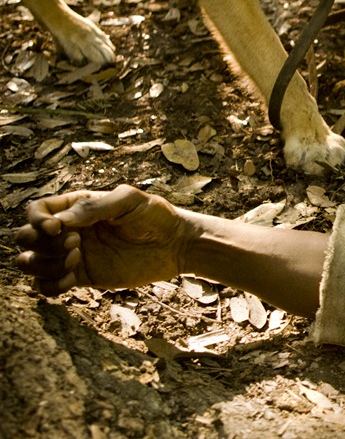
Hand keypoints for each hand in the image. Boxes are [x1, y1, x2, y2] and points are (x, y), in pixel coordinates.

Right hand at [15, 185, 199, 294]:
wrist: (176, 245)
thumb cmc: (156, 216)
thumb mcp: (129, 201)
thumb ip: (94, 208)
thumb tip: (60, 221)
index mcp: (77, 207)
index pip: (37, 211)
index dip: (36, 220)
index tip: (56, 228)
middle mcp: (69, 230)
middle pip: (26, 238)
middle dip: (41, 243)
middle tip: (76, 244)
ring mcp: (73, 255)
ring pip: (31, 262)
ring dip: (44, 264)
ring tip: (75, 261)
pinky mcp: (83, 277)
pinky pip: (47, 286)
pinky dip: (50, 286)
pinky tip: (71, 280)